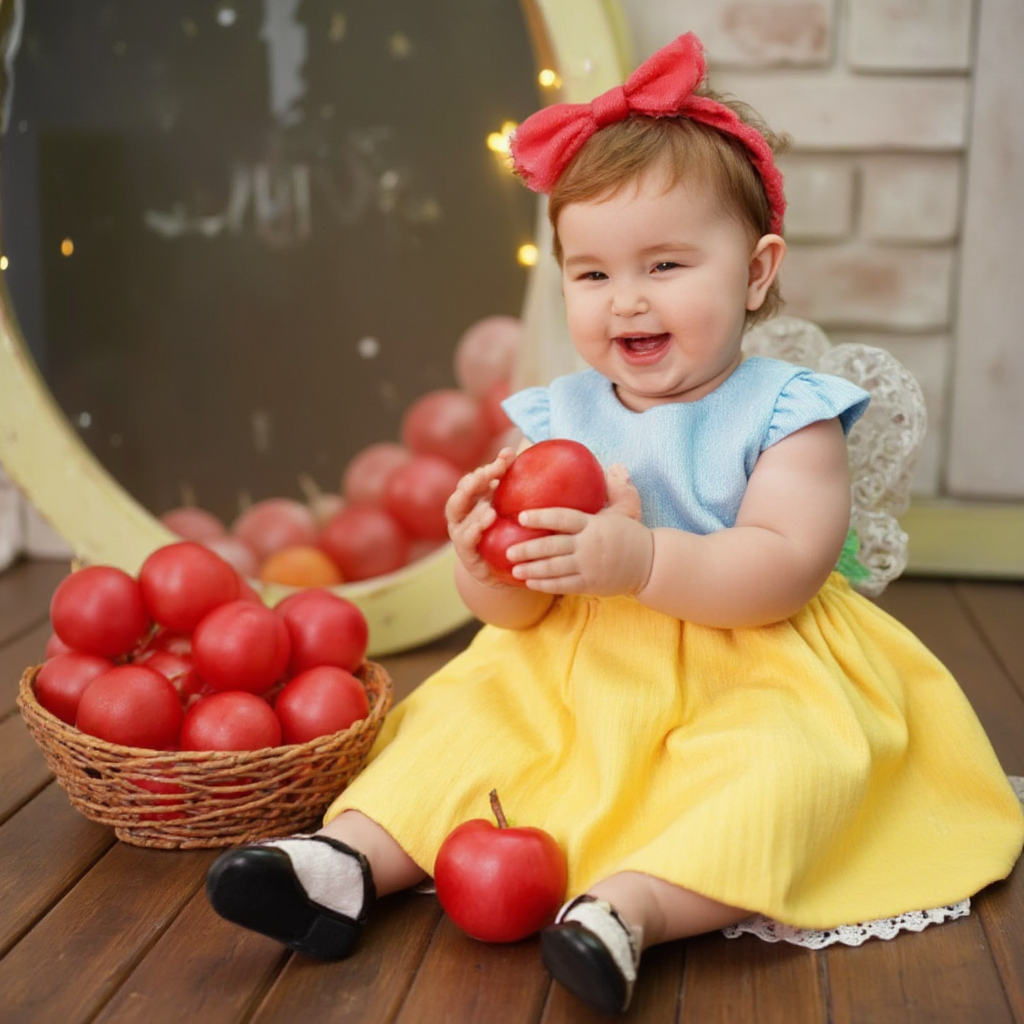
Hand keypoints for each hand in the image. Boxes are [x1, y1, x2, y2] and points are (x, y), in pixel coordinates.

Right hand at [445, 448, 516, 586]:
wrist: (505, 570)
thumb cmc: (508, 533)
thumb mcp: (511, 508)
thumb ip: (513, 486)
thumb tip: (522, 456)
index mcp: (472, 501)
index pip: (474, 479)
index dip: (488, 468)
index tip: (507, 458)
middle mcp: (461, 514)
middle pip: (461, 493)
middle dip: (473, 482)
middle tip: (488, 473)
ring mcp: (460, 533)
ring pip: (458, 515)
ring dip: (473, 508)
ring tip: (490, 507)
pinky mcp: (466, 553)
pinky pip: (465, 540)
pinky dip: (473, 530)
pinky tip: (486, 523)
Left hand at [509, 464, 653, 596]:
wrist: (651, 565)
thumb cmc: (632, 534)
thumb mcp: (626, 508)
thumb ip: (616, 488)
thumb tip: (614, 467)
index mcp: (593, 524)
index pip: (563, 518)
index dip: (541, 517)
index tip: (521, 516)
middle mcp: (588, 546)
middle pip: (552, 547)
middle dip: (527, 549)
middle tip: (509, 550)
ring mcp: (588, 567)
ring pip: (554, 569)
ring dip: (531, 569)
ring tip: (514, 568)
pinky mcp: (590, 584)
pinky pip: (563, 585)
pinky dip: (545, 585)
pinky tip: (530, 583)